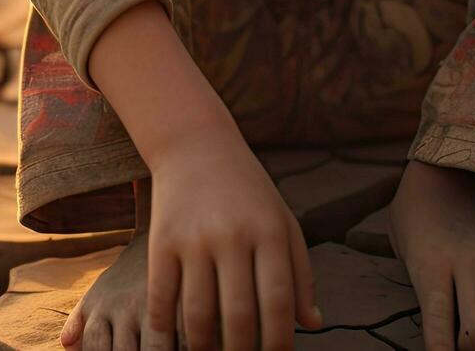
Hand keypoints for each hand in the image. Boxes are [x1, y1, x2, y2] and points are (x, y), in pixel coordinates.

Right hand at [143, 134, 322, 350]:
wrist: (195, 145)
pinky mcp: (161, 241)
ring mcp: (194, 239)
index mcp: (269, 232)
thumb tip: (313, 324)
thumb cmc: (248, 191)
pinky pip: (162, 298)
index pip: (278, 301)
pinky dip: (166, 330)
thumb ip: (301, 274)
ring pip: (198, 314)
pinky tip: (173, 343)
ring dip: (205, 349)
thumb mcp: (283, 223)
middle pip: (239, 315)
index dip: (279, 341)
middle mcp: (232, 236)